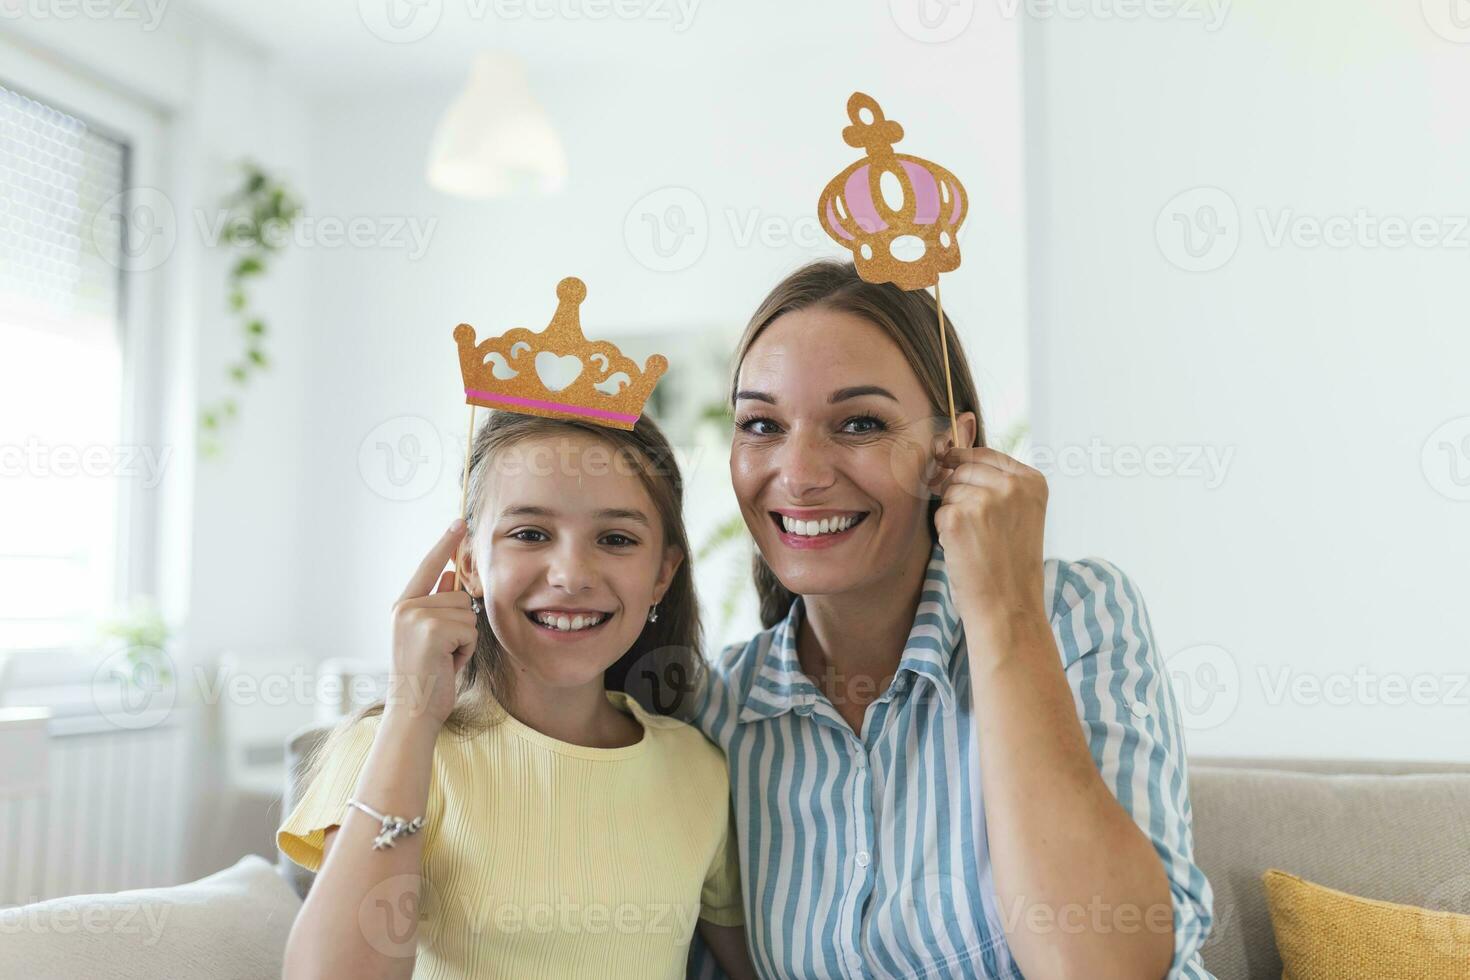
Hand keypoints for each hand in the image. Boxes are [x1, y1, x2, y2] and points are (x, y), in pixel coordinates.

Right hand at [385, 519, 479, 729]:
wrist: (413, 710)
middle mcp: (406, 607)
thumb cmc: (426, 677)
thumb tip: (452, 575)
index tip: (459, 522)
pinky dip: (467, 649)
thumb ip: (439, 604)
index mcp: (403, 606)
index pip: (428, 567)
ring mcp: (416, 617)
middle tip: (443, 653)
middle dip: (462, 626)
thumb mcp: (431, 636)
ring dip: (465, 639)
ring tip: (444, 659)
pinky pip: (470, 629)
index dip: (445, 544)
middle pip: (460, 595)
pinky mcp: (432, 629)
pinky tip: (447, 663)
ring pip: (468, 612)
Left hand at [930, 446, 1048, 632]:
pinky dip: (945, 531)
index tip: (950, 465)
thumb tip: (950, 455)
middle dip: (957, 492)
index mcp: (1033, 481)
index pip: (985, 453)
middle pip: (962, 469)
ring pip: (948, 490)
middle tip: (974, 527)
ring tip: (975, 541)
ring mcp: (985, 499)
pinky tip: (964, 549)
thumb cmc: (1011, 566)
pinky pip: (939, 511)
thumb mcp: (1020, 515)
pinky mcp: (959, 517)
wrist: (1009, 607)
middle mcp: (1012, 485)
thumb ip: (998, 483)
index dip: (962, 461)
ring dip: (953, 513)